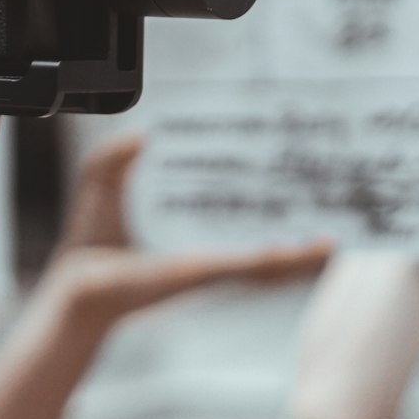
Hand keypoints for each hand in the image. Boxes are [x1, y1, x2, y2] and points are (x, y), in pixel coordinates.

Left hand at [50, 131, 329, 325]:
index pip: (234, 199)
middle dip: (296, 205)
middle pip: (263, 223)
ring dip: (307, 241)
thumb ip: (119, 154)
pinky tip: (317, 248)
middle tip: (328, 181)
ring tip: (341, 222)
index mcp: (189, 222)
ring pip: (275, 252)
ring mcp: (214, 261)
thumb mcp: (103, 181)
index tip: (289, 157)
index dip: (262, 179)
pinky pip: (255, 264)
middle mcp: (208, 243)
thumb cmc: (90, 241)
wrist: (77, 285)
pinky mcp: (208, 271)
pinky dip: (288, 258)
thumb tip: (143, 133)